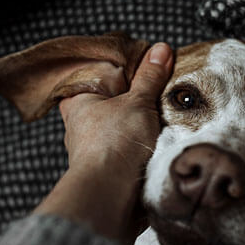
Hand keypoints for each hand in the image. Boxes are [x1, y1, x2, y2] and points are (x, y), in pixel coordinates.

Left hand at [35, 42, 173, 244]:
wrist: (112, 195)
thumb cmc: (114, 144)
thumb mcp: (138, 101)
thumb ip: (150, 76)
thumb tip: (161, 49)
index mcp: (77, 100)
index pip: (99, 74)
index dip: (124, 67)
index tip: (149, 63)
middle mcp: (80, 124)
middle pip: (113, 101)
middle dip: (137, 97)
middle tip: (163, 88)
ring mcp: (94, 148)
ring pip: (123, 126)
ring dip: (144, 123)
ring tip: (167, 115)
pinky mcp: (110, 169)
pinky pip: (130, 148)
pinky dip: (144, 144)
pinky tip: (162, 140)